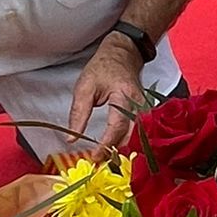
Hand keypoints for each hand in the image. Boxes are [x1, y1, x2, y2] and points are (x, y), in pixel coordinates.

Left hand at [67, 35, 145, 154]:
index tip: (94, 157)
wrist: (123, 54)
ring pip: (137, 137)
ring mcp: (145, 109)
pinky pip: (139, 132)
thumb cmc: (103, 68)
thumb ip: (78, 113)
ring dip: (122, 149)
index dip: (106, 144)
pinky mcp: (144, 113)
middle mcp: (139, 105)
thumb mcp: (84, 87)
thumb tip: (71, 138)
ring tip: (105, 159)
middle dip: (117, 152)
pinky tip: (116, 150)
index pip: (117, 126)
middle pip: (132, 136)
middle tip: (99, 162)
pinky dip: (128, 143)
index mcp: (124, 96)